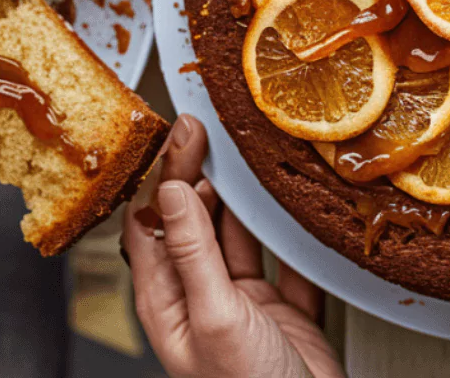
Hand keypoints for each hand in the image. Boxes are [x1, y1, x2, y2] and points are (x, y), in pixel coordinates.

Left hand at [122, 115, 343, 377]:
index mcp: (168, 302)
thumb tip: (172, 191)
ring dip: (246, 199)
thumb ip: (193, 254)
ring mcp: (245, 305)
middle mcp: (202, 298)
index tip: (181, 136)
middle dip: (203, 176)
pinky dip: (292, 232)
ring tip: (251, 155)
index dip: (163, 176)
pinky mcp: (287, 313)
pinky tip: (297, 206)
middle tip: (215, 131)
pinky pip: (288, 261)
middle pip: (194, 222)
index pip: (152, 224)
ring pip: (240, 235)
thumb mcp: (215, 317)